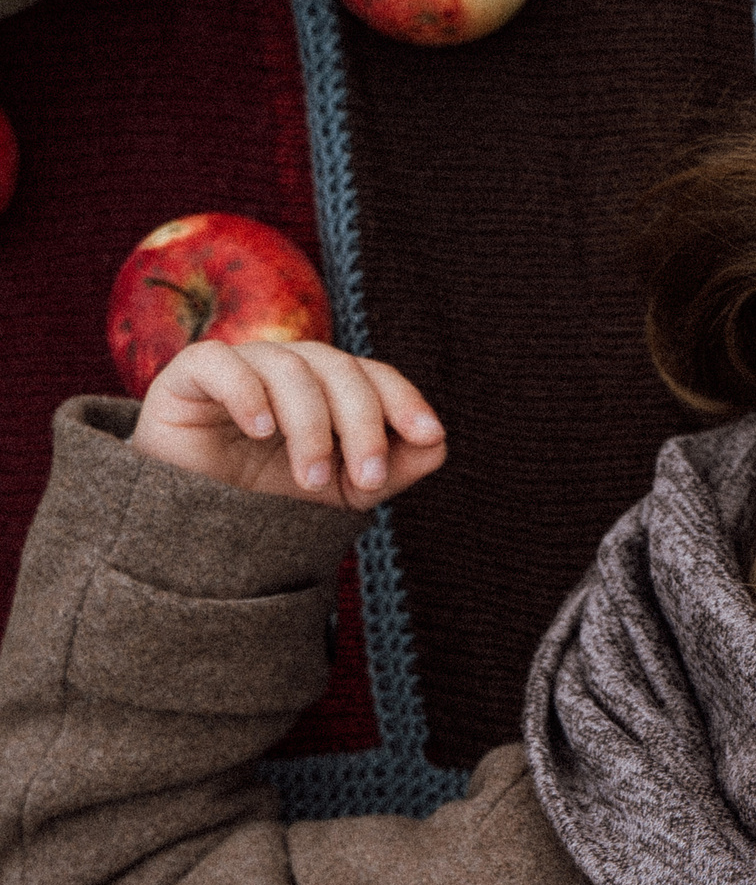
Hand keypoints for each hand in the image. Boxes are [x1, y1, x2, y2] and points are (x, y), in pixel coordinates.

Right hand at [130, 340, 444, 508]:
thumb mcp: (347, 491)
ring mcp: (240, 366)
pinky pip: (220, 362)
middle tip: (363, 480)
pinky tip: (260, 431)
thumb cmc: (276, 499)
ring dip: (310, 427)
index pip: (373, 374)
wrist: (197, 522)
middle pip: (338, 369)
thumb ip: (394, 466)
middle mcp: (289, 368)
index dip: (404, 398)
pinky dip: (247, 393)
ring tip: (310, 479)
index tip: (428, 434)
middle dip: (362, 424)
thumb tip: (437, 441)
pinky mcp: (189, 375)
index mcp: (329, 387)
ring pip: (289, 369)